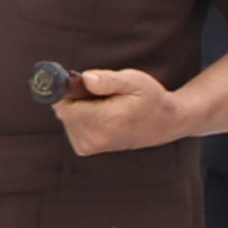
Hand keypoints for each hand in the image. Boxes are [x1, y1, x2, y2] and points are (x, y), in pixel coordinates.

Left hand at [49, 63, 188, 155]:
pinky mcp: (86, 149)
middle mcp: (95, 138)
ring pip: (66, 118)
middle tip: (98, 92)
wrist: (163, 124)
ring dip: (78, 107)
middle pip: (64, 111)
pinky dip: (80, 117)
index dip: (67, 91)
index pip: (64, 107)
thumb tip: (85, 78)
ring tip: (103, 105)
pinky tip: (100, 115)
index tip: (78, 81)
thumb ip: (108, 79)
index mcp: (106, 121)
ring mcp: (90, 146)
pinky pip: (71, 126)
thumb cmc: (150, 99)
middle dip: (74, 97)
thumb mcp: (135, 81)